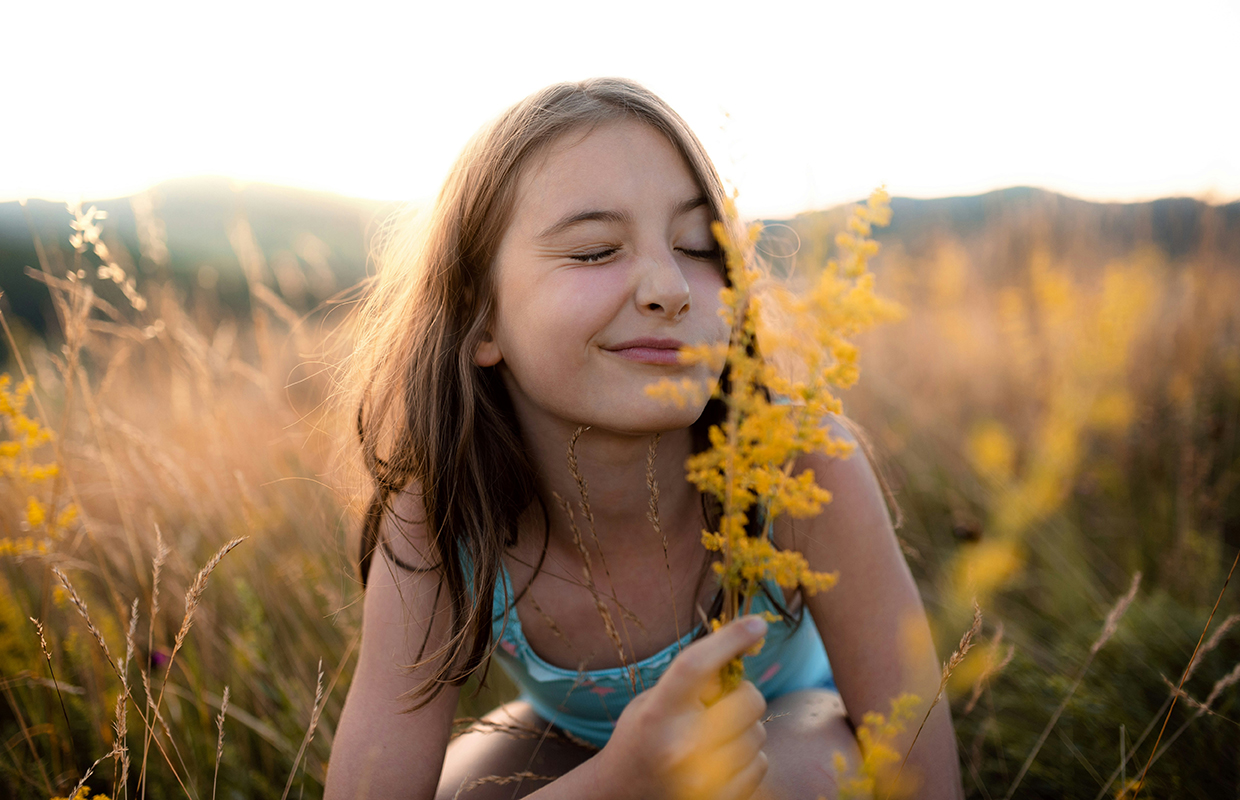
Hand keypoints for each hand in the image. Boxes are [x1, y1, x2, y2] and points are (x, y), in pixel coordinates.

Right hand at [598, 616, 769, 799]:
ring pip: (758, 733)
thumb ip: (691, 680)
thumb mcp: (653, 700)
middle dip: (742, 693)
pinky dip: (748, 757)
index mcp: (658, 713)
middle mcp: (681, 746)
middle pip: (748, 699)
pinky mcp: (723, 798)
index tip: (756, 624)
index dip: (729, 639)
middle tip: (722, 700)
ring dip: (744, 728)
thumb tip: (740, 649)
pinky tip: (722, 759)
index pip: (696, 666)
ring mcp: (704, 778)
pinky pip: (761, 762)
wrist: (624, 794)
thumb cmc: (641, 737)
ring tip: (715, 735)